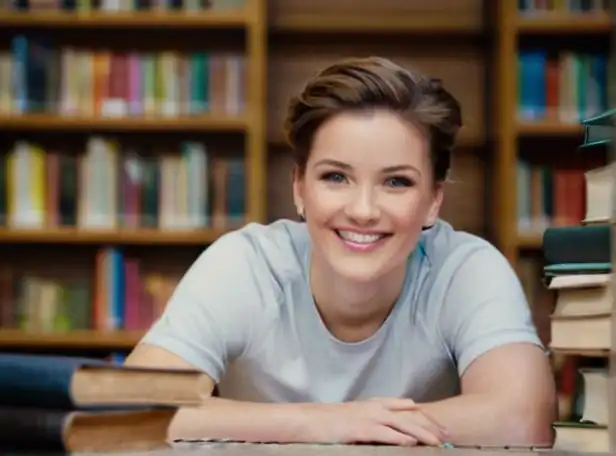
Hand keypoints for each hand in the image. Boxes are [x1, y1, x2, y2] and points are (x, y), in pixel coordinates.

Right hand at [303, 397, 447, 445]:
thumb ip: (372, 418)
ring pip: (402, 423)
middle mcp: (374, 407)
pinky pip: (385, 433)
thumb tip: (388, 428)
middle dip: (429, 424)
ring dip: (421, 432)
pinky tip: (412, 443)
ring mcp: (368, 417)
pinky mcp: (361, 429)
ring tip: (437, 441)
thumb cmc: (329, 421)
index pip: (405, 406)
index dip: (424, 415)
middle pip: (409, 414)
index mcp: (374, 403)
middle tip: (447, 434)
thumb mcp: (354, 416)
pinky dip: (400, 437)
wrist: (308, 420)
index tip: (439, 424)